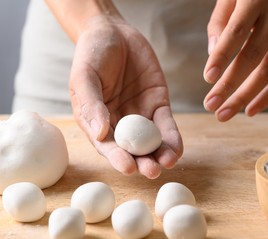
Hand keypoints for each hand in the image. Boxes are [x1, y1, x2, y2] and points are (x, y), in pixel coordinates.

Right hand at [69, 18, 182, 178]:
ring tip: (169, 162)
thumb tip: (101, 133)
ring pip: (152, 142)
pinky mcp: (158, 106)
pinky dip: (172, 138)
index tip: (128, 168)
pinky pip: (166, 125)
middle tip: (152, 171)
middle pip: (132, 150)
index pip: (108, 146)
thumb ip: (91, 104)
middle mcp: (120, 124)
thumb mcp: (84, 76)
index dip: (118, 158)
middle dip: (143, 162)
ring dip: (161, 154)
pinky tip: (177, 149)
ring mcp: (140, 116)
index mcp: (97, 122)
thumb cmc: (91, 55)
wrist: (113, 33)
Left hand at [203, 0, 267, 120]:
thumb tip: (212, 54)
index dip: (222, 56)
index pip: (237, 32)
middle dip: (229, 85)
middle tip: (209, 105)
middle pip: (252, 57)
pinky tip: (250, 111)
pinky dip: (267, 96)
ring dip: (244, 97)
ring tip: (223, 114)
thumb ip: (220, 20)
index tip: (207, 79)